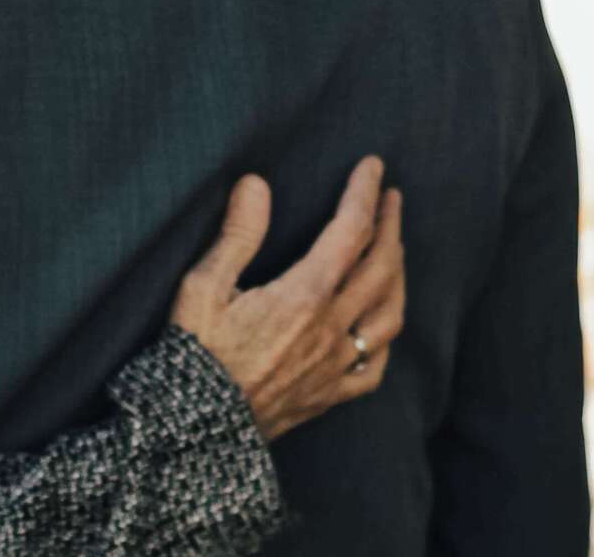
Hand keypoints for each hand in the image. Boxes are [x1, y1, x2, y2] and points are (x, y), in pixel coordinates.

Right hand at [171, 156, 404, 439]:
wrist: (195, 427)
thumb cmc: (194, 352)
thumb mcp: (203, 286)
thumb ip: (237, 234)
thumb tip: (258, 183)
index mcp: (303, 296)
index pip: (349, 232)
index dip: (364, 194)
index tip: (373, 166)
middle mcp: (330, 329)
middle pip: (381, 268)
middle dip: (390, 225)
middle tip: (391, 197)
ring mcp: (335, 365)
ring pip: (390, 315)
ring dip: (399, 274)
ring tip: (394, 250)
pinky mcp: (330, 395)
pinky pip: (375, 366)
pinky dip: (385, 337)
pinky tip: (380, 324)